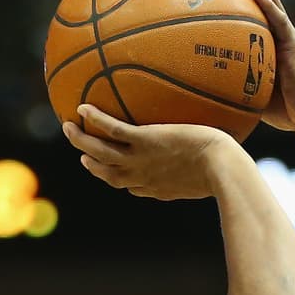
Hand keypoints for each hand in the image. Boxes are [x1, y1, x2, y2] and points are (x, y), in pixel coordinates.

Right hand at [62, 106, 230, 199]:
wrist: (223, 168)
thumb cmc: (226, 172)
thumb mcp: (213, 177)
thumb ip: (204, 173)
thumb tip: (216, 164)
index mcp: (157, 188)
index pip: (132, 186)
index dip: (118, 180)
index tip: (111, 173)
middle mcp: (144, 177)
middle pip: (108, 173)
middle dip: (91, 164)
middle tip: (80, 154)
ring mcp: (142, 159)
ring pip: (101, 153)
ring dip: (81, 141)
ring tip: (68, 127)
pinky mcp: (145, 141)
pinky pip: (113, 129)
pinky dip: (95, 120)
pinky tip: (83, 107)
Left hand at [208, 0, 294, 137]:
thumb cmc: (284, 110)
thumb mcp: (249, 95)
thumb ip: (230, 85)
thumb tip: (199, 92)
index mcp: (263, 36)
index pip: (240, 3)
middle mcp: (274, 28)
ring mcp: (285, 34)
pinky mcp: (293, 44)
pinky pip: (279, 20)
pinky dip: (267, 3)